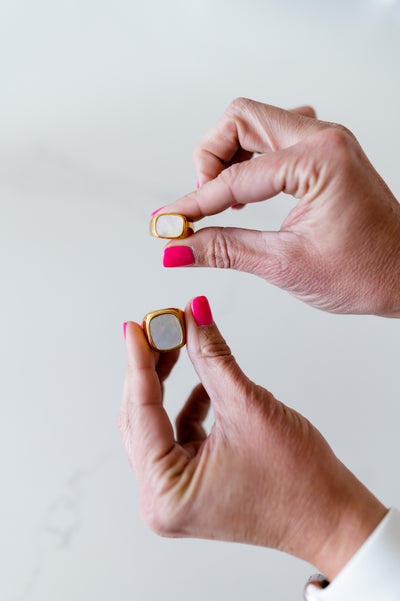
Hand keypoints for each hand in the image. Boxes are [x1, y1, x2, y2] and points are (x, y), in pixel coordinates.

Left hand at [118, 296, 386, 580]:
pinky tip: (202, 383)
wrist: (332, 516)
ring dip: (168, 383)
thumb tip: (194, 312)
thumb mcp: (247, 406)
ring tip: (179, 342)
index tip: (136, 325)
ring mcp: (176, 493)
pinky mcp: (192, 484)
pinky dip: (187, 406)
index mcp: (165, 491)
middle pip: (142, 418)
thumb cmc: (298, 478)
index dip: (139, 362)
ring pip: (158, 423)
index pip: (140, 412)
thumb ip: (212, 356)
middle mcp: (161, 498)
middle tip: (161, 325)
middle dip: (152, 368)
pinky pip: (178, 435)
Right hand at [158, 98, 399, 316]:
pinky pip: (273, 139)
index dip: (194, 204)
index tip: (168, 225)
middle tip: (200, 204)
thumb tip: (179, 248)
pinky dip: (249, 160)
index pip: (236, 178)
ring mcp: (326, 142)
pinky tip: (247, 191)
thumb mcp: (286, 265)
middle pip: (240, 120)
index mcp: (320, 160)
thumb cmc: (367, 272)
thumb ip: (225, 250)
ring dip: (228, 156)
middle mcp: (324, 139)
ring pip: (255, 124)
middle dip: (209, 159)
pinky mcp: (324, 154)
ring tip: (221, 200)